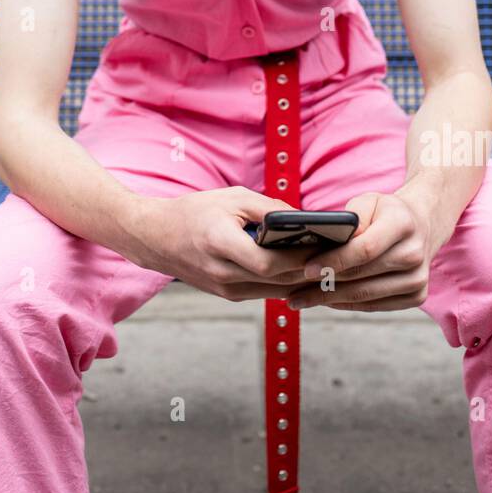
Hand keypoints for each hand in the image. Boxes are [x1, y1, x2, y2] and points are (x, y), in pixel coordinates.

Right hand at [125, 188, 323, 302]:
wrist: (153, 237)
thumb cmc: (193, 211)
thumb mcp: (232, 198)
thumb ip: (269, 208)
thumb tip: (306, 220)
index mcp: (220, 245)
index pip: (270, 263)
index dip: (300, 259)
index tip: (326, 247)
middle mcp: (222, 274)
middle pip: (277, 281)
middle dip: (309, 270)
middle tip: (338, 257)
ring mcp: (223, 289)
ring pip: (274, 291)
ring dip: (300, 279)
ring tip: (327, 263)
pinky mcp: (227, 294)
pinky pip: (264, 291)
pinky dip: (284, 281)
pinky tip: (302, 269)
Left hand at [284, 190, 434, 312]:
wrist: (421, 225)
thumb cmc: (385, 212)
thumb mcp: (368, 202)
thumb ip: (350, 219)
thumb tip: (328, 242)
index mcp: (403, 224)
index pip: (365, 248)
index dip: (334, 260)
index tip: (306, 269)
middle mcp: (415, 254)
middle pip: (362, 276)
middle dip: (323, 286)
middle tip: (293, 293)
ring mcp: (418, 279)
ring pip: (366, 295)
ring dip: (330, 300)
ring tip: (301, 299)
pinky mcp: (417, 296)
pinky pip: (375, 305)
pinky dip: (347, 304)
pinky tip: (325, 301)